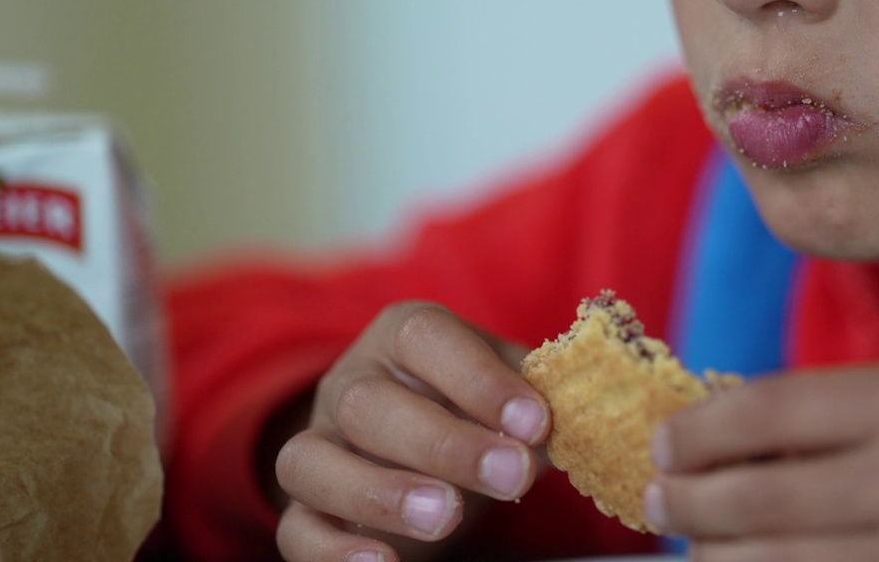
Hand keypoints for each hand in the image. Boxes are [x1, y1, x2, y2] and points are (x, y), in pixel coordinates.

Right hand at [274, 302, 549, 561]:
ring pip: (313, 461)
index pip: (425, 337)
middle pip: (368, 403)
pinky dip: (333, 551)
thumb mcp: (506, 389)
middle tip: (512, 476)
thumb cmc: (473, 407)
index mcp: (403, 337)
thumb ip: (538, 397)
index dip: (480, 377)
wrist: (418, 444)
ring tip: (448, 517)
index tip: (535, 422)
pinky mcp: (301, 508)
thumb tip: (584, 418)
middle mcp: (349, 382)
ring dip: (382, 492)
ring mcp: (317, 444)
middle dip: (445, 442)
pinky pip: (295, 528)